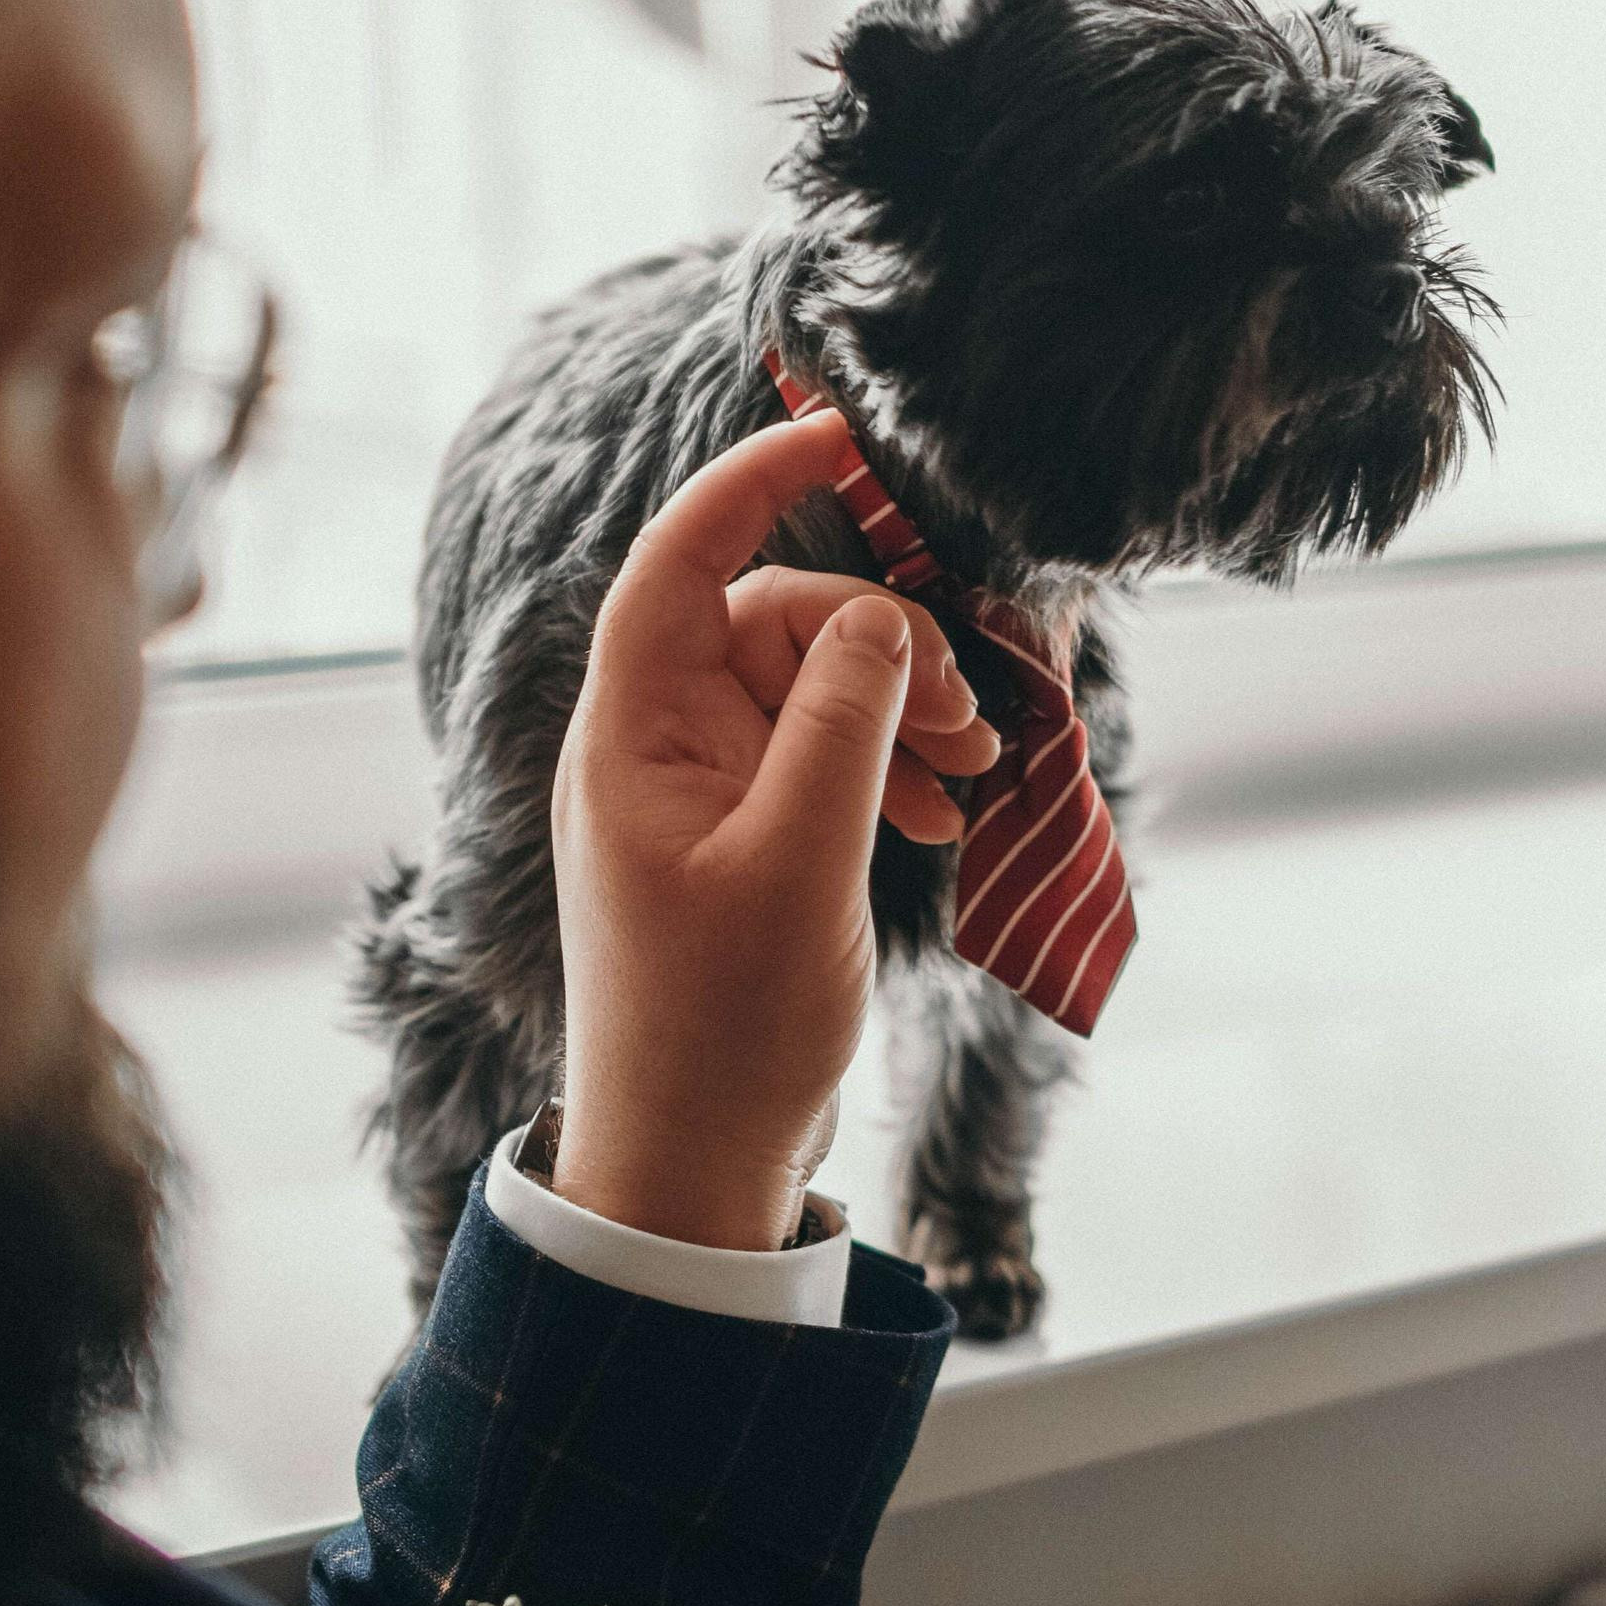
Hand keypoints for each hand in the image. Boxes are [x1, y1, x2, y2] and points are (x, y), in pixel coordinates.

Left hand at [549, 409, 999, 1248]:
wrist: (692, 1169)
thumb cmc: (724, 1028)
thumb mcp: (798, 864)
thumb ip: (842, 724)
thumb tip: (875, 619)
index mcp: (631, 737)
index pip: (681, 562)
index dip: (752, 483)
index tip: (839, 437)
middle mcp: (652, 750)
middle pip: (773, 627)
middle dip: (881, 652)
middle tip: (974, 727)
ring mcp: (694, 799)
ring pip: (808, 695)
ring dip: (898, 717)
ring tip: (974, 782)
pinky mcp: (737, 845)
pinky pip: (815, 763)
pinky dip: (881, 775)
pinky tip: (939, 825)